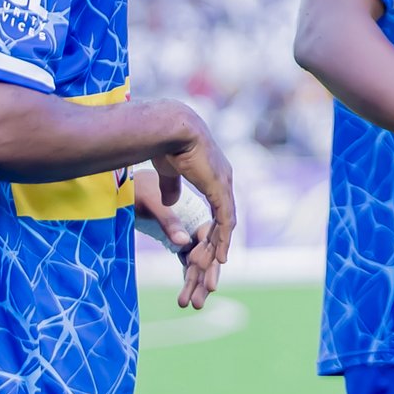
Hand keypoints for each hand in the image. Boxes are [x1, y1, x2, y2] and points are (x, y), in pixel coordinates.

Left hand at [133, 179, 220, 310]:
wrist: (123, 179)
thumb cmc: (139, 185)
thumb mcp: (150, 201)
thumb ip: (168, 221)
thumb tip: (183, 242)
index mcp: (197, 210)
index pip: (211, 240)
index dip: (211, 263)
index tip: (209, 285)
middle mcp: (195, 222)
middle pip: (206, 255)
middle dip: (202, 281)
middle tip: (198, 305)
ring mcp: (186, 231)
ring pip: (196, 260)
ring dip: (193, 282)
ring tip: (186, 305)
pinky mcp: (175, 236)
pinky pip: (186, 258)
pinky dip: (186, 273)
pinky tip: (185, 291)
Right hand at [150, 105, 235, 268]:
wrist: (170, 127)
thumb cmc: (166, 144)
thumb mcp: (169, 172)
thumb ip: (172, 187)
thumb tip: (172, 201)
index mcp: (213, 175)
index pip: (218, 208)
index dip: (214, 228)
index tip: (206, 245)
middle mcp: (224, 180)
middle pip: (225, 219)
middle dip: (218, 242)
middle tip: (212, 264)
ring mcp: (224, 183)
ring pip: (227, 223)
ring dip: (220, 245)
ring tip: (217, 266)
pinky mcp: (220, 187)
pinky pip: (225, 220)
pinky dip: (223, 239)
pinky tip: (220, 256)